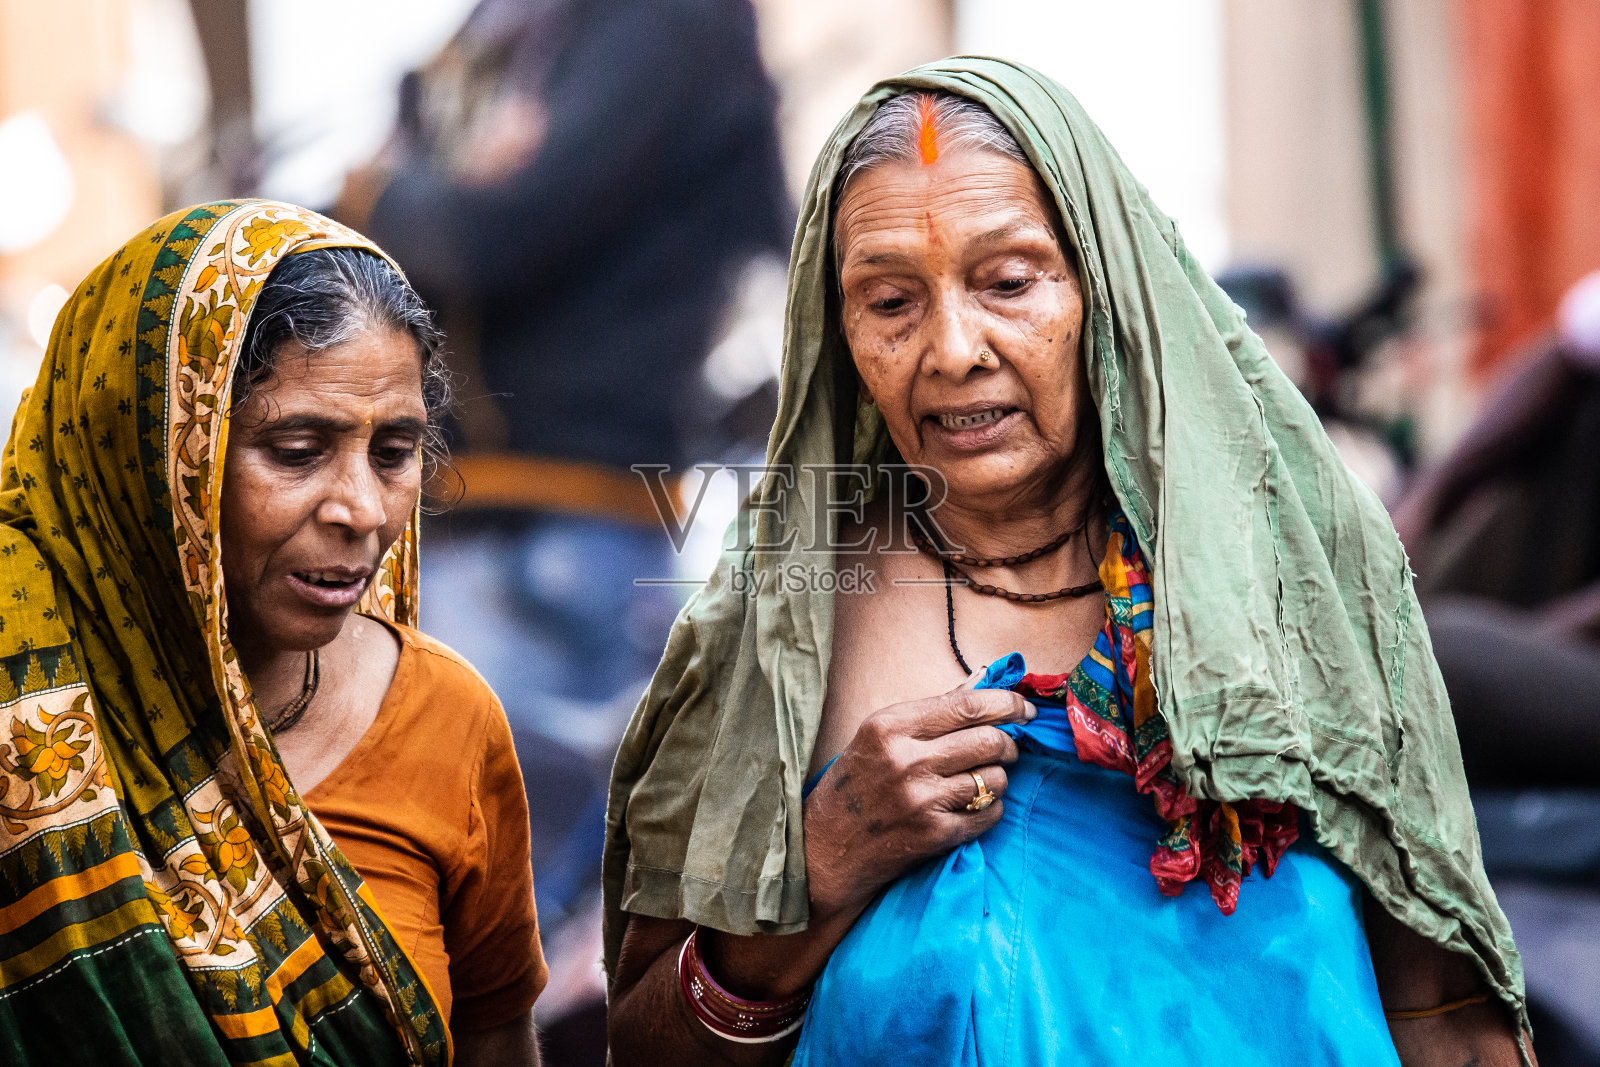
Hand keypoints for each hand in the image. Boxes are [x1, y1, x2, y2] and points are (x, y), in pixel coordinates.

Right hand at [802, 680, 1033, 920]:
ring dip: (998, 778)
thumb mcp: (878, 736)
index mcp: (890, 726)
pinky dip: (990, 809)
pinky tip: (972, 807)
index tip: (1024, 708)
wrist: (824, 850)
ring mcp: (922, 800)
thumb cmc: (854, 786)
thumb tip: (983, 688)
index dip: (1006, 704)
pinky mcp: (934, 834)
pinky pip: (990, 814)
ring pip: (995, 778)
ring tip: (981, 780)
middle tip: (1007, 748)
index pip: (967, 706)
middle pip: (989, 741)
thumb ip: (930, 714)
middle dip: (1009, 743)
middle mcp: (907, 760)